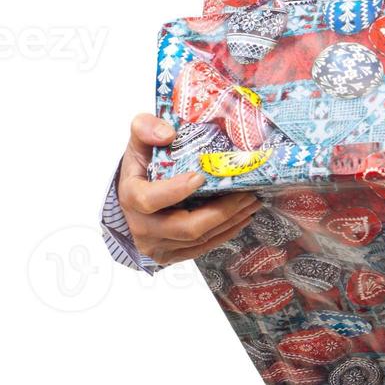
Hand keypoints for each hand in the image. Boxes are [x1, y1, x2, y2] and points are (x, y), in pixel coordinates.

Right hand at [117, 114, 260, 266]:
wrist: (134, 198)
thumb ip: (146, 129)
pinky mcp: (172, 255)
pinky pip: (204, 248)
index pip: (150, 200)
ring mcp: (157, 245)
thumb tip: (168, 133)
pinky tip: (243, 216)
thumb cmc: (141, 168)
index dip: (175, 191)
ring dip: (231, 220)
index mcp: (131, 197)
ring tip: (253, 201)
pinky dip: (227, 232)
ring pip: (199, 239)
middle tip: (247, 192)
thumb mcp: (139, 143)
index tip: (200, 176)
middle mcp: (142, 227)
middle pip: (186, 227)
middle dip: (222, 211)